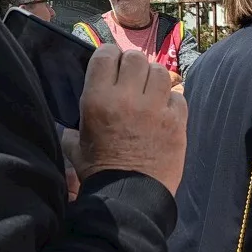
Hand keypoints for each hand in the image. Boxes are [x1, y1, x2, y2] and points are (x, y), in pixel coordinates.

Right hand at [65, 45, 187, 194]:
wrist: (130, 196)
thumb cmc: (100, 172)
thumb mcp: (75, 147)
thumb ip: (74, 129)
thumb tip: (73, 126)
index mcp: (99, 99)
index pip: (106, 55)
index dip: (109, 57)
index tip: (111, 66)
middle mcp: (128, 97)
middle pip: (136, 58)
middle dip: (133, 66)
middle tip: (132, 80)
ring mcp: (156, 108)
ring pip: (161, 72)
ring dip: (154, 79)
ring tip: (150, 93)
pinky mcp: (178, 122)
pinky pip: (179, 97)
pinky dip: (172, 101)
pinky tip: (165, 112)